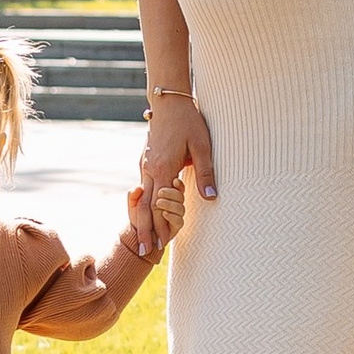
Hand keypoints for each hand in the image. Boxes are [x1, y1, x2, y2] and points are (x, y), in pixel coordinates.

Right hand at [128, 88, 214, 256]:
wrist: (169, 100)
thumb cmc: (188, 121)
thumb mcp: (202, 146)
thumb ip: (206, 173)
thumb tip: (211, 197)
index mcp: (163, 169)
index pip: (158, 207)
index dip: (158, 228)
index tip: (158, 247)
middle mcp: (150, 169)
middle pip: (144, 207)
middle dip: (145, 231)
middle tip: (146, 252)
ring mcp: (145, 164)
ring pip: (142, 198)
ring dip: (144, 219)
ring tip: (146, 238)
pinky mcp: (146, 159)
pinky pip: (143, 186)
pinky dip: (144, 203)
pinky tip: (146, 212)